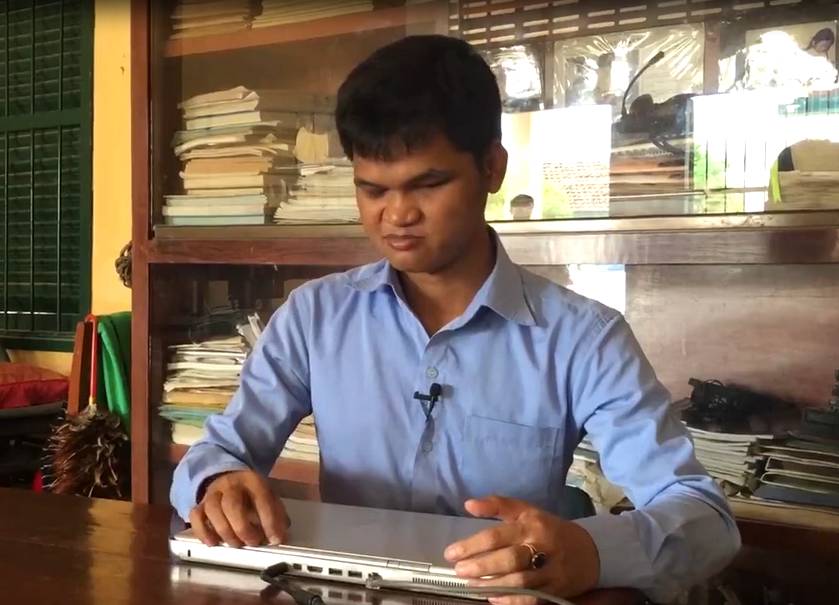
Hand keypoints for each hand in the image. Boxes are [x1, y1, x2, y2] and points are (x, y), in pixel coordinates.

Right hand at [188, 470, 288, 547]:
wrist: (229, 477)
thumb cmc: (251, 493)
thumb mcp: (268, 496)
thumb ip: (276, 514)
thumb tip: (280, 536)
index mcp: (253, 481)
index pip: (261, 500)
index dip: (270, 521)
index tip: (275, 539)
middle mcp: (231, 485)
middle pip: (232, 505)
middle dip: (243, 528)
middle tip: (252, 542)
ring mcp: (213, 493)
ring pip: (213, 511)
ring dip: (225, 532)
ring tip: (236, 544)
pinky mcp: (200, 504)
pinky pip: (196, 517)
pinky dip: (203, 532)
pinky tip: (213, 543)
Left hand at [444, 496, 599, 604]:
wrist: (590, 551)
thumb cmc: (549, 529)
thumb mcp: (527, 511)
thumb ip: (498, 506)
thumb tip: (468, 504)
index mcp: (532, 525)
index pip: (498, 535)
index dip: (472, 545)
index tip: (451, 552)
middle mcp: (542, 547)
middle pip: (508, 559)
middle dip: (481, 566)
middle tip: (459, 571)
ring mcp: (551, 571)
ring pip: (520, 581)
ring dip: (493, 585)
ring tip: (472, 585)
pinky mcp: (556, 590)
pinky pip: (531, 598)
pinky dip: (511, 600)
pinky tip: (494, 599)